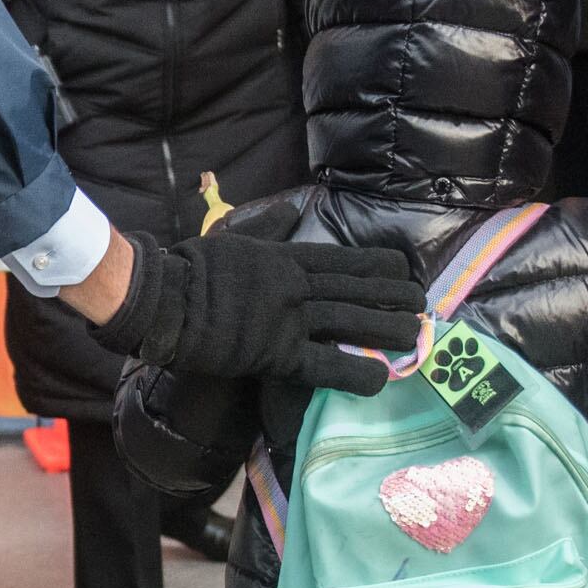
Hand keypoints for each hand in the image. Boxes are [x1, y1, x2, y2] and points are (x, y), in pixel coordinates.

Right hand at [87, 231, 421, 393]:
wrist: (164, 299)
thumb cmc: (191, 268)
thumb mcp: (234, 237)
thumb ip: (266, 228)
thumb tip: (287, 211)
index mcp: (285, 257)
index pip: (343, 259)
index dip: (378, 266)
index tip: (404, 269)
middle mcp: (296, 285)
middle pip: (356, 289)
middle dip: (394, 297)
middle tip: (423, 306)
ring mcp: (289, 319)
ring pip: (350, 321)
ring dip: (387, 328)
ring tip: (416, 335)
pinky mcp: (277, 353)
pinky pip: (324, 364)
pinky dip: (354, 371)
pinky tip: (381, 376)